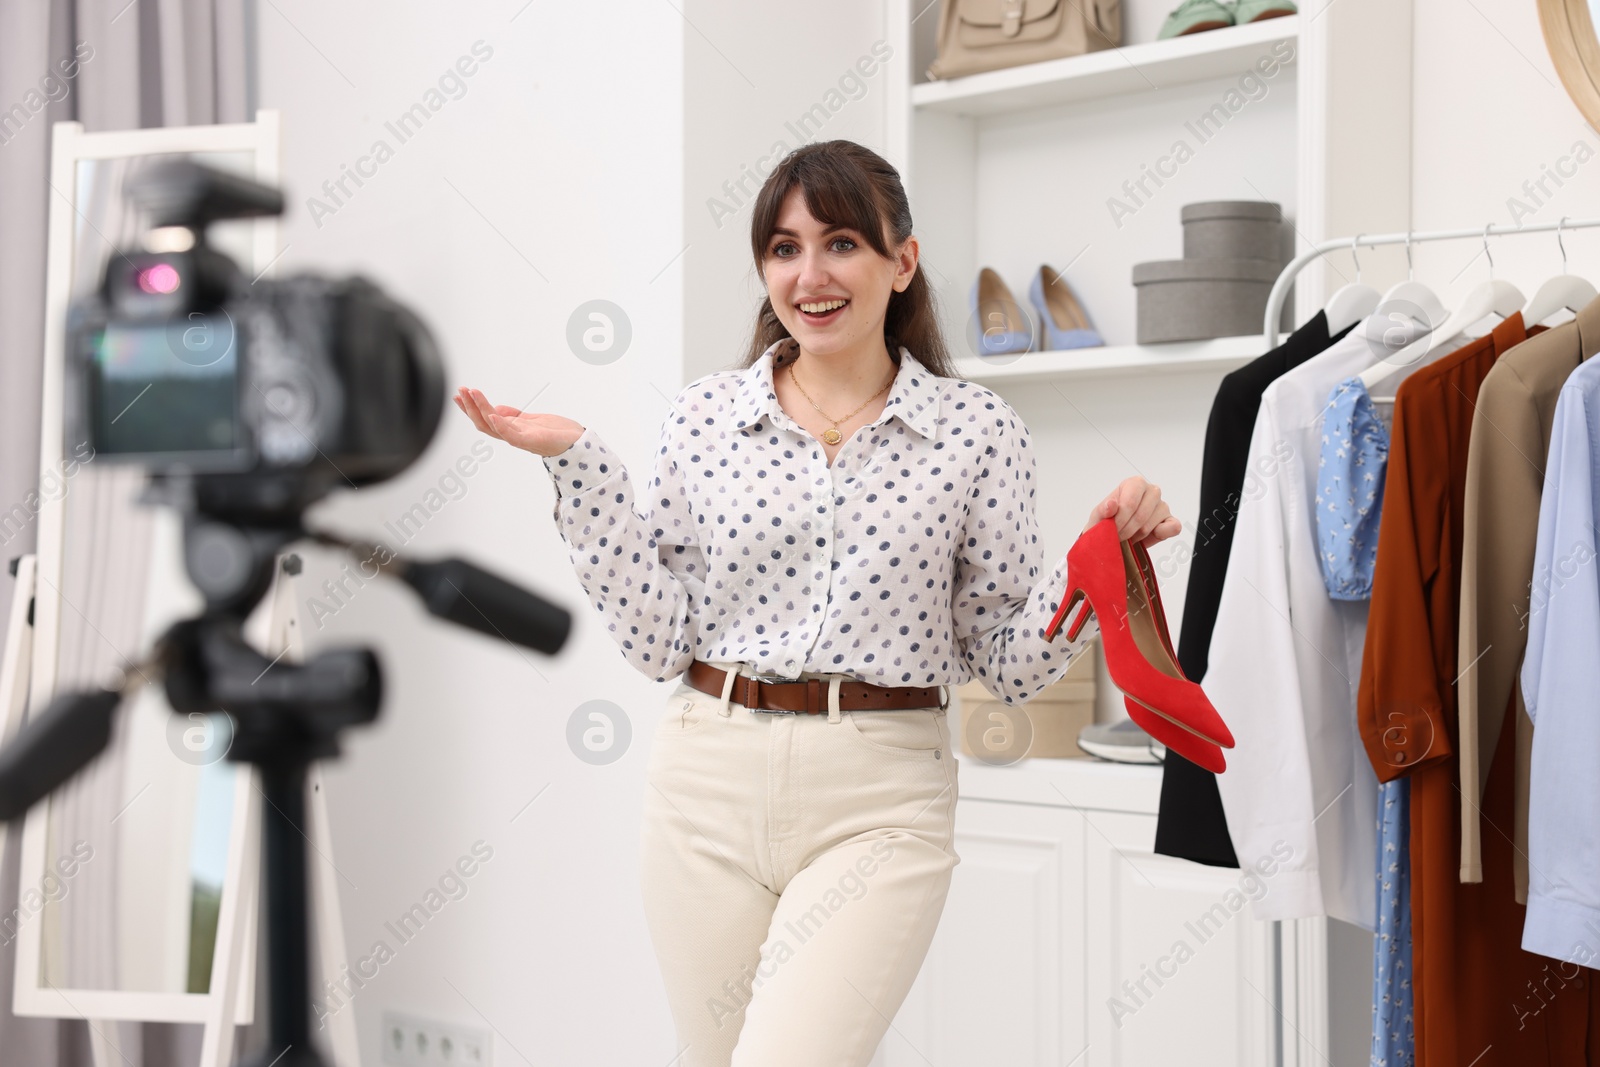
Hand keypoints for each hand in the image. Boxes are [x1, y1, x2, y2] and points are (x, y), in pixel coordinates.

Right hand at [453, 387, 585, 457]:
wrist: (580, 444)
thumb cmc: (559, 434)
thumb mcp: (533, 420)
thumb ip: (514, 416)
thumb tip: (495, 409)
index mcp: (512, 430)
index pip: (485, 419)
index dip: (471, 408)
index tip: (459, 395)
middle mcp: (513, 436)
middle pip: (484, 423)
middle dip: (470, 407)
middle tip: (460, 391)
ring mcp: (521, 439)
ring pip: (493, 426)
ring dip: (480, 409)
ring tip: (471, 394)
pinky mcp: (532, 442)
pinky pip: (512, 435)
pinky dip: (501, 425)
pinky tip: (492, 413)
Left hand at [1083, 476, 1180, 546]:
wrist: (1114, 536)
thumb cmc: (1106, 522)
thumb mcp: (1098, 517)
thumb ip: (1102, 510)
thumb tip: (1111, 504)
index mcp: (1135, 483)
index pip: (1130, 503)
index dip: (1119, 520)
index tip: (1111, 530)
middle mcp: (1152, 491)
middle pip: (1140, 515)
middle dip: (1126, 530)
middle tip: (1118, 536)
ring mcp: (1162, 506)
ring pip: (1150, 525)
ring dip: (1137, 535)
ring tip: (1129, 535)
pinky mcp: (1171, 521)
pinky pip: (1173, 527)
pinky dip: (1161, 534)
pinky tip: (1150, 535)